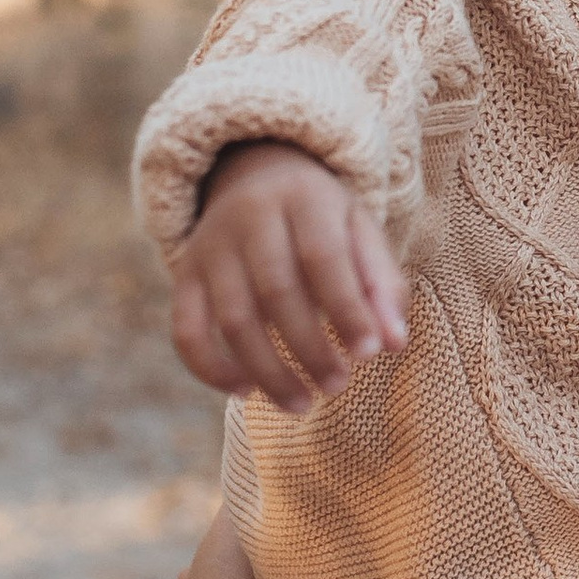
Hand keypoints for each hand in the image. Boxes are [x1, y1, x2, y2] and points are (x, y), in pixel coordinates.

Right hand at [167, 139, 408, 411]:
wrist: (255, 174)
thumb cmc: (322, 219)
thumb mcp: (361, 232)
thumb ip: (383, 285)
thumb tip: (394, 344)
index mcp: (303, 197)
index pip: (322, 256)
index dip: (346, 309)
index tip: (369, 354)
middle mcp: (249, 217)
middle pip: (275, 290)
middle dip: (309, 348)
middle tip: (337, 386)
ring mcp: (210, 247)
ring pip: (232, 318)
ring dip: (268, 371)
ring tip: (302, 404)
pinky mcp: (184, 275)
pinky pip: (186, 330)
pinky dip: (211, 369)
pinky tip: (245, 392)